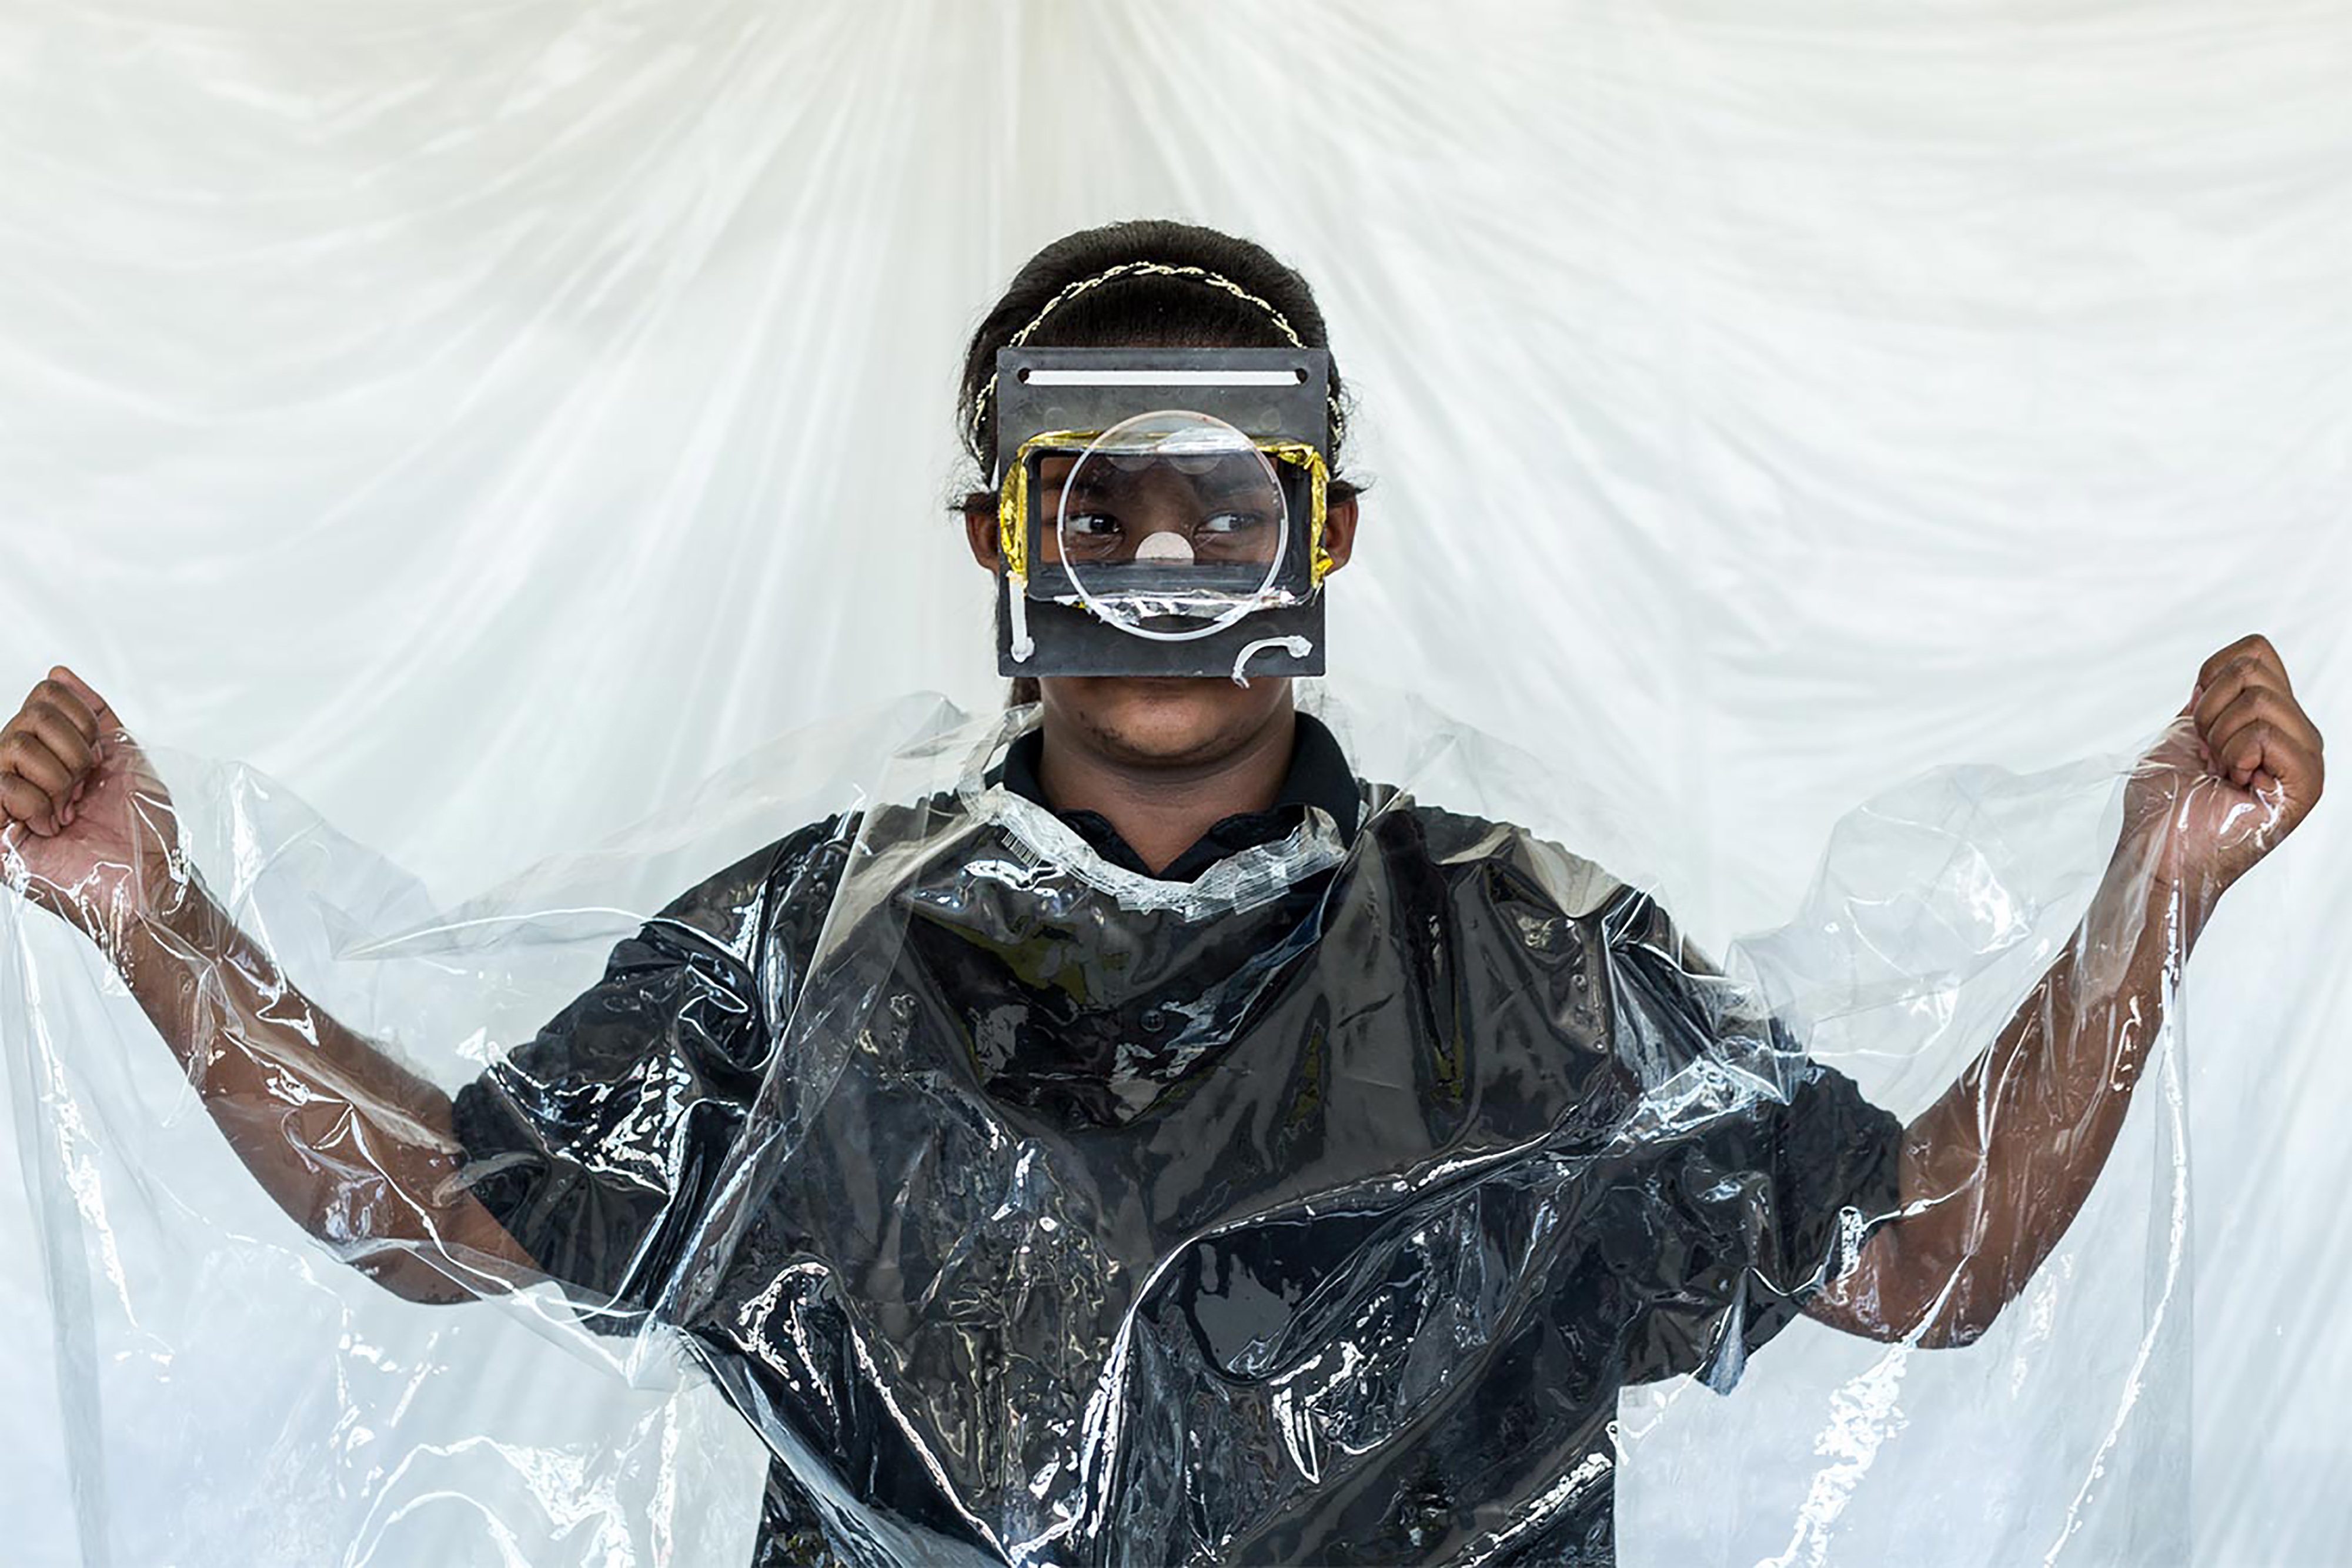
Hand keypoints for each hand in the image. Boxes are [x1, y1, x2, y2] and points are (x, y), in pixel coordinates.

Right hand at [0, 666, 187, 955]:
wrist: (151, 880)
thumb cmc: (145, 829)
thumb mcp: (126, 757)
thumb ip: (95, 713)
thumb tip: (57, 672)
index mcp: (50, 753)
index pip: (43, 698)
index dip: (80, 719)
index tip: (100, 758)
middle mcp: (22, 771)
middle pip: (29, 714)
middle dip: (74, 749)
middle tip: (85, 788)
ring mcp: (4, 799)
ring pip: (12, 744)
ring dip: (59, 777)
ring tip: (69, 810)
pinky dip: (36, 800)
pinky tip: (50, 826)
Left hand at [2121, 634, 2324, 903]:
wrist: (2157, 853)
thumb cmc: (2163, 805)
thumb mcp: (2181, 734)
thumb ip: (2208, 699)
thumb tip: (2221, 672)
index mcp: (2269, 721)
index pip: (2256, 652)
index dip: (2212, 676)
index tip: (2197, 725)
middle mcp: (2296, 735)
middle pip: (2255, 668)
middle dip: (2209, 710)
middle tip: (2207, 758)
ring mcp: (2306, 758)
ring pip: (2261, 698)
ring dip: (2218, 736)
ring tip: (2219, 774)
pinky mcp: (2307, 784)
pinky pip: (2269, 733)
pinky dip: (2234, 754)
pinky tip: (2233, 785)